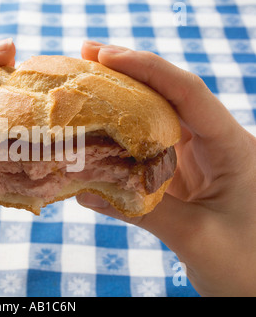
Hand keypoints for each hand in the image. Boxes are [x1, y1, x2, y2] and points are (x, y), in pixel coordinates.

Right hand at [78, 41, 255, 296]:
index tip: (107, 56)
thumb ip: (141, 211)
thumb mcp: (197, 237)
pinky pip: (149, 148)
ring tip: (87, 82)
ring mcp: (198, 159)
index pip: (190, 93)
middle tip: (87, 57)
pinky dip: (122, 138)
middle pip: (171, 95)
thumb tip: (84, 191)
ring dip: (123, 101)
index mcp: (233, 148)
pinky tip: (98, 131)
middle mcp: (215, 144)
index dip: (148, 69)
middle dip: (130, 73)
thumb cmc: (249, 267)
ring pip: (157, 118)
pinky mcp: (183, 175)